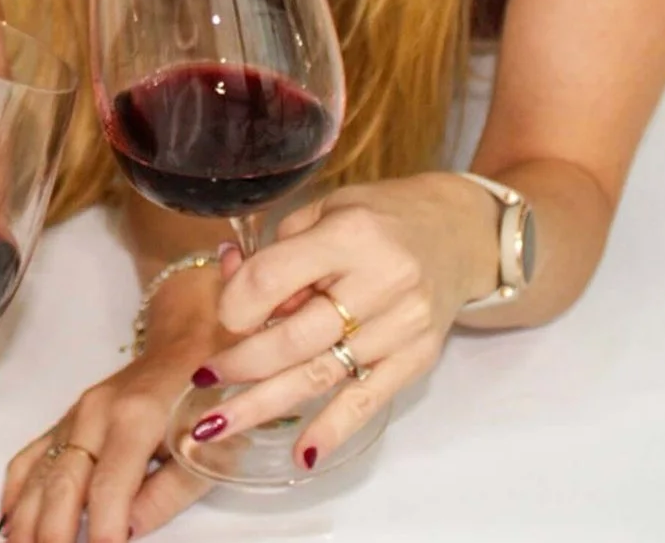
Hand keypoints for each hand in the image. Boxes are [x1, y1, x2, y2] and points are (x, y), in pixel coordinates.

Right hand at [0, 323, 213, 539]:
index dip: (104, 530)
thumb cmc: (204, 400)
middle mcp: (96, 415)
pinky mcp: (67, 420)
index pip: (109, 487)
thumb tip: (131, 530)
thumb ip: (168, 494)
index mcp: (135, 419)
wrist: (188, 346)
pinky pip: (30, 456)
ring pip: (39, 474)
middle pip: (63, 483)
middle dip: (54, 532)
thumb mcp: (209, 450)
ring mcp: (76, 416)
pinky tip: (9, 521)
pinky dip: (16, 491)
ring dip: (27, 519)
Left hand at [189, 175, 495, 470]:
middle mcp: (382, 281)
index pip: (273, 278)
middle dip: (242, 363)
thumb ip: (278, 252)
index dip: (236, 303)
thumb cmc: (378, 217)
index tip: (222, 316)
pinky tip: (303, 454)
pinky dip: (334, 429)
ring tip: (217, 425)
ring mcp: (404, 325)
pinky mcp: (419, 358)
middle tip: (204, 379)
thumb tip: (233, 293)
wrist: (459, 232)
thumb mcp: (324, 209)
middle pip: (295, 338)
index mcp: (350, 234)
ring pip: (323, 374)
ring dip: (265, 404)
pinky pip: (369, 399)